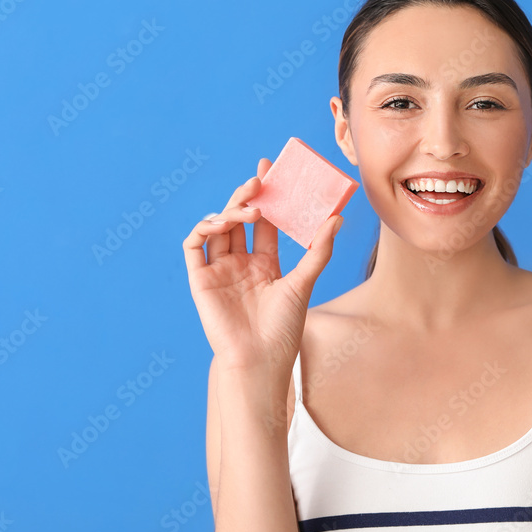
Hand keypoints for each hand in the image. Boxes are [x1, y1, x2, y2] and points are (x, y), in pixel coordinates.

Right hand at [183, 157, 343, 391]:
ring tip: (251, 206)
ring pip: (218, 227)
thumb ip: (318, 250)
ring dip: (230, 209)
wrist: (259, 361)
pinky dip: (204, 228)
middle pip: (241, 219)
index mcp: (264, 263)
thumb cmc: (283, 330)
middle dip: (249, 195)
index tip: (272, 170)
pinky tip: (222, 222)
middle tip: (261, 178)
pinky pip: (193, 245)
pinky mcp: (199, 279)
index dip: (268, 197)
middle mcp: (240, 263)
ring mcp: (218, 270)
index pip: (265, 222)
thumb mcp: (304, 284)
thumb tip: (337, 217)